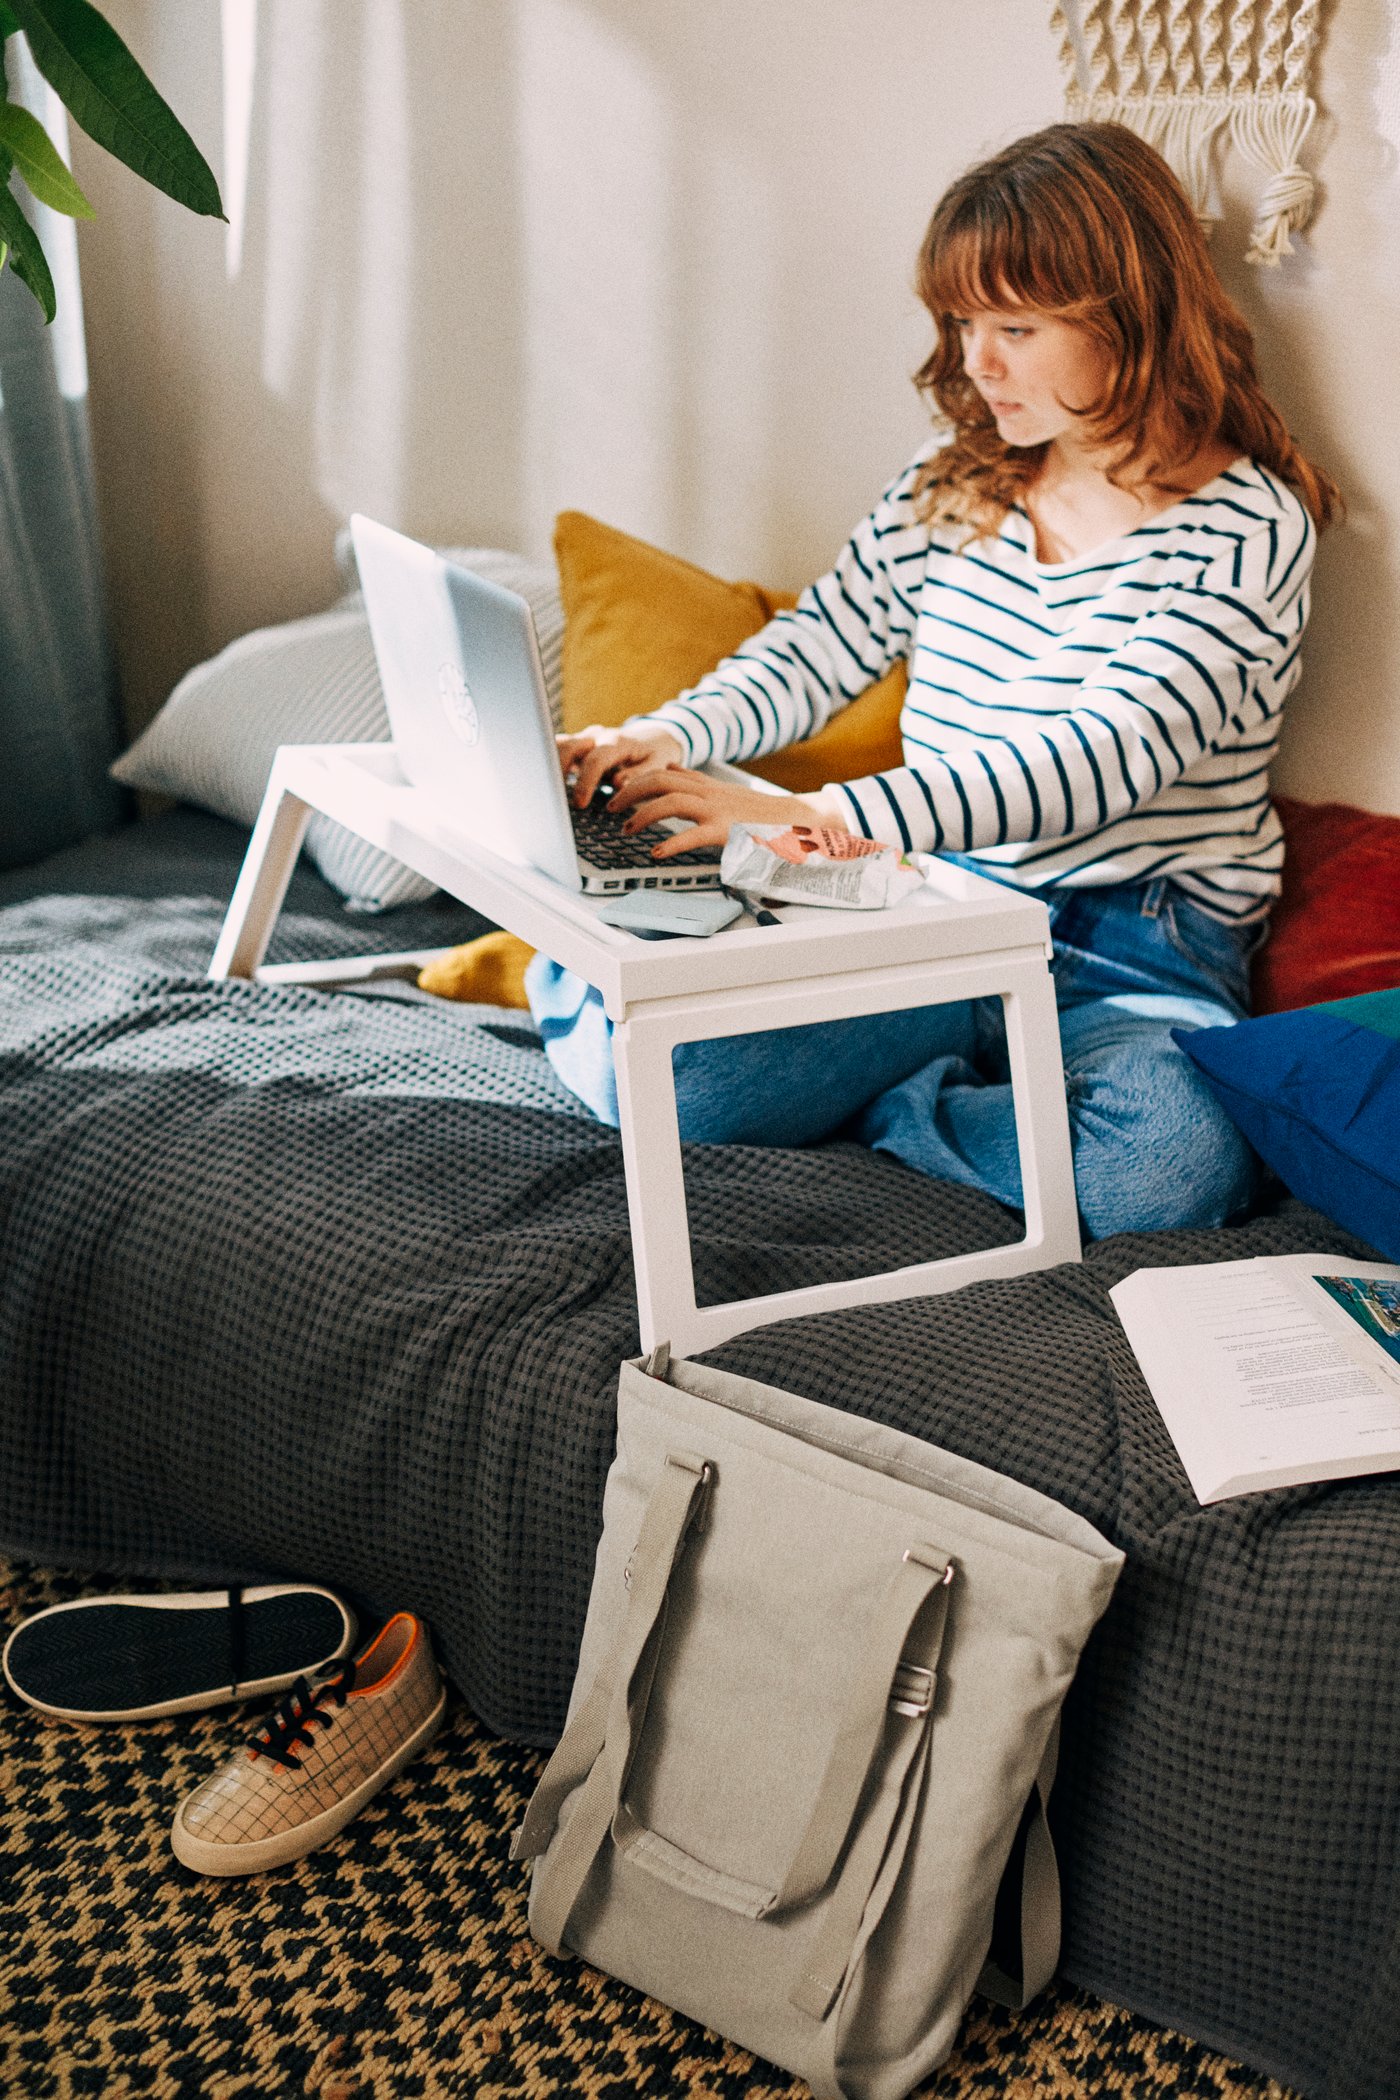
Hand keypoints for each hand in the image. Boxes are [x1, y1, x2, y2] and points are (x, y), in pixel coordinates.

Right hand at [557, 723, 685, 807]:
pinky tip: (549, 786)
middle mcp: (597, 737)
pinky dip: (550, 765)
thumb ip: (639, 775)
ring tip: (548, 792)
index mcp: (617, 742)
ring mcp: (584, 739)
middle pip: (569, 746)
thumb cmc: (654, 755)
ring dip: (550, 765)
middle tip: (556, 799)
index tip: (580, 804)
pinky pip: (557, 750)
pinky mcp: (576, 746)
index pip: (596, 759)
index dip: (586, 782)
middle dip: (559, 771)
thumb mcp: (656, 766)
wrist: (652, 739)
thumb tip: (618, 784)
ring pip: (558, 744)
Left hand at [606, 763, 838, 859]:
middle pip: (659, 780)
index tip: (615, 789)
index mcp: (706, 784)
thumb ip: (696, 782)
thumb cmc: (761, 813)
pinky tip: (657, 853)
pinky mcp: (727, 830)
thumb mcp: (724, 791)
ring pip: (670, 801)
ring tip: (626, 829)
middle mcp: (709, 792)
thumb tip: (671, 770)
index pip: (662, 771)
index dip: (634, 779)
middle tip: (610, 807)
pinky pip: (693, 834)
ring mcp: (718, 809)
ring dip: (642, 814)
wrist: (800, 820)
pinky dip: (671, 843)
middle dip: (629, 792)